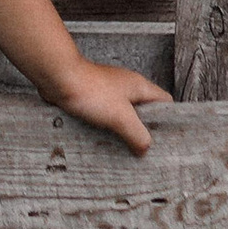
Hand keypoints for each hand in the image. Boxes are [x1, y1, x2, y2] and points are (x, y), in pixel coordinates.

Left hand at [47, 59, 169, 158]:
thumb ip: (138, 134)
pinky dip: (106, 127)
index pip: (165, 102)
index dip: (169, 120)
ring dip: (123, 130)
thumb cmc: (90, 91)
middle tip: (145, 149)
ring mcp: (109, 92)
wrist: (58, 78)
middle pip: (144, 111)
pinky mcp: (93, 98)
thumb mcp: (121, 117)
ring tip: (125, 149)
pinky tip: (103, 140)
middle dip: (144, 129)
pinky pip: (105, 115)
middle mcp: (126, 87)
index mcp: (140, 86)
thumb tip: (145, 148)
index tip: (167, 139)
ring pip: (123, 114)